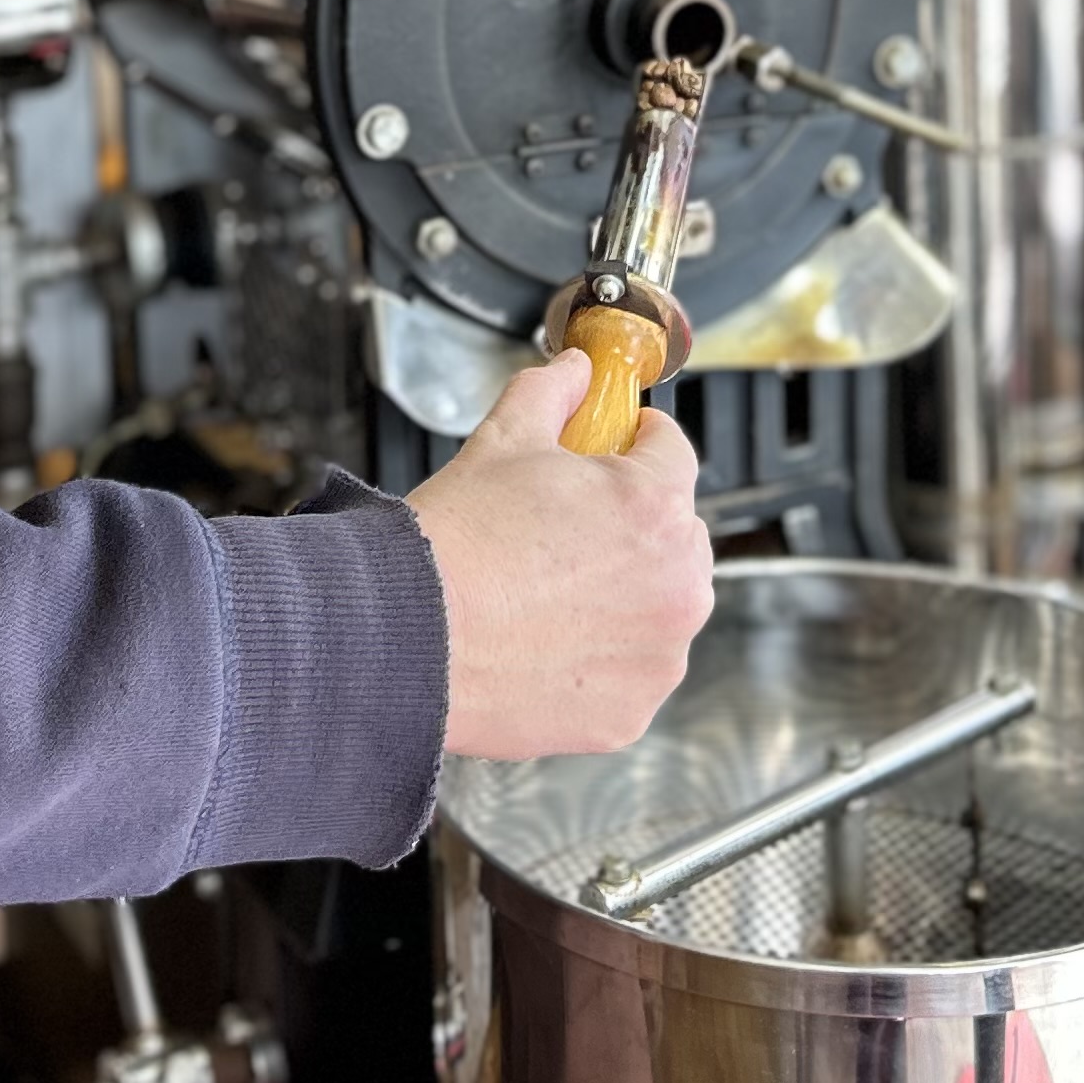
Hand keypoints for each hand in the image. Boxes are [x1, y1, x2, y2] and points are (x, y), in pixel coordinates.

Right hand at [407, 349, 711, 760]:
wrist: (406, 639)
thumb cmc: (455, 546)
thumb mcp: (502, 441)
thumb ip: (554, 392)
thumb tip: (577, 370)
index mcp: (654, 507)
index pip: (674, 452)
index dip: (635, 442)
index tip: (616, 448)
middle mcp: (677, 584)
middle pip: (675, 534)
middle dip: (633, 524)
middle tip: (566, 529)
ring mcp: (659, 656)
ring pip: (661, 607)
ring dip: (626, 595)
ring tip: (551, 592)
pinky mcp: (632, 712)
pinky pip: (633, 671)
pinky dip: (604, 659)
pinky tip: (549, 642)